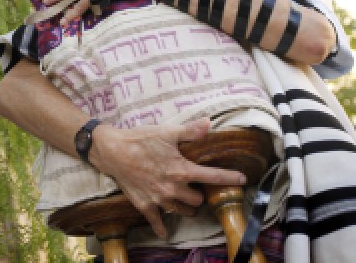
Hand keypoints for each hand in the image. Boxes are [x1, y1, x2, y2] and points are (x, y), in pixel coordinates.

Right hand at [91, 118, 245, 238]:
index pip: (213, 176)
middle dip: (200, 194)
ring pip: (183, 211)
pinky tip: (165, 231)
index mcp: (182, 170)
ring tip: (186, 201)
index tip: (243, 180)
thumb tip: (209, 123)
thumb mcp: (166, 132)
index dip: (230, 178)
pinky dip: (162, 228)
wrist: (112, 151)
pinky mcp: (145, 205)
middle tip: (198, 187)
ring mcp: (159, 199)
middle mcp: (173, 188)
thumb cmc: (140, 140)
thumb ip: (190, 131)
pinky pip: (158, 222)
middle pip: (198, 199)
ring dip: (187, 207)